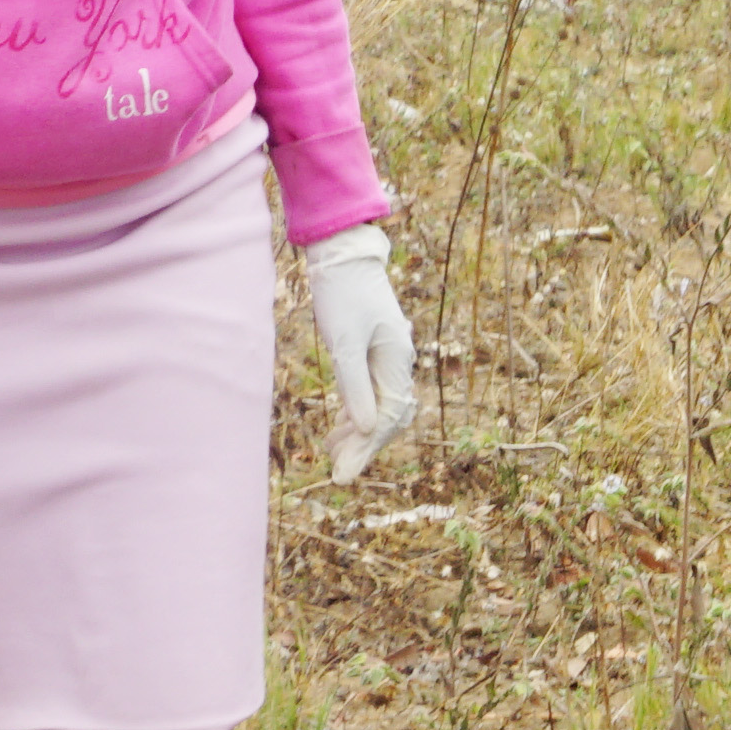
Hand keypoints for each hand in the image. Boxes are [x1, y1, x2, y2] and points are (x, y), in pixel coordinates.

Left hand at [307, 225, 418, 483]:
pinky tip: (338, 428)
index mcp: (396, 358)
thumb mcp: (343, 342)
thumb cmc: (341, 294)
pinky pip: (371, 391)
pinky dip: (355, 411)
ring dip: (358, 432)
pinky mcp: (374, 350)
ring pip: (379, 406)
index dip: (365, 448)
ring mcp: (388, 355)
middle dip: (363, 446)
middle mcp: (398, 360)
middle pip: (388, 416)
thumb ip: (353, 386)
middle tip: (337, 474)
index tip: (343, 475)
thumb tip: (364, 428)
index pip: (386, 417)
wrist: (343, 253)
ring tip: (331, 453)